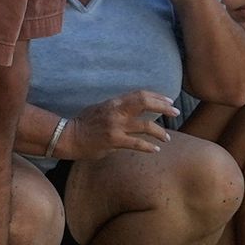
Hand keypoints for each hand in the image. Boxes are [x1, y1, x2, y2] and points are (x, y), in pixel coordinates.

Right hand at [60, 91, 176, 162]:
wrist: (68, 137)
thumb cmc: (83, 124)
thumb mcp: (100, 109)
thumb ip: (117, 108)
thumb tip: (134, 109)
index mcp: (114, 102)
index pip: (140, 94)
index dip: (157, 96)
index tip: (169, 101)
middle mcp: (116, 111)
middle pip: (145, 103)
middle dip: (163, 107)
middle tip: (175, 112)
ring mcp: (115, 126)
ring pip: (145, 126)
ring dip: (160, 132)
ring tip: (166, 138)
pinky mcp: (113, 141)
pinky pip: (137, 144)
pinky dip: (148, 147)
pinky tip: (155, 150)